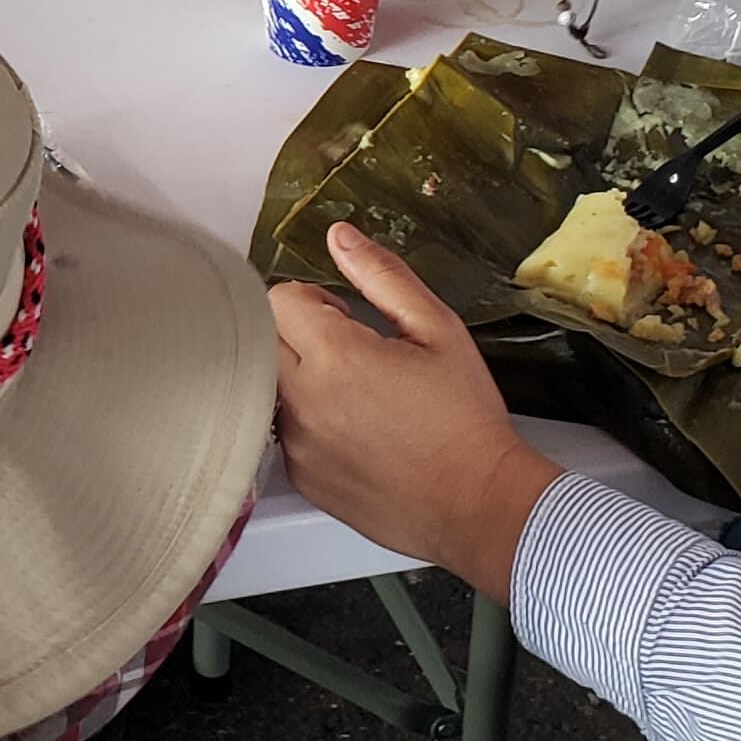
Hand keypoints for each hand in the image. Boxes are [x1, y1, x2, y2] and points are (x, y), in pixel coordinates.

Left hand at [270, 224, 560, 599]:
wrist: (479, 503)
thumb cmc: (466, 420)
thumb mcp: (438, 330)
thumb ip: (382, 276)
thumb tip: (341, 237)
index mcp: (336, 357)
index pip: (278, 299)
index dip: (313, 299)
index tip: (343, 315)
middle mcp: (304, 402)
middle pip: (262, 340)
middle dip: (296, 333)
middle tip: (346, 349)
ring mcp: (298, 446)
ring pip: (268, 388)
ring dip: (298, 378)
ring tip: (353, 392)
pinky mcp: (301, 478)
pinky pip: (283, 433)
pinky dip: (306, 422)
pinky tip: (354, 430)